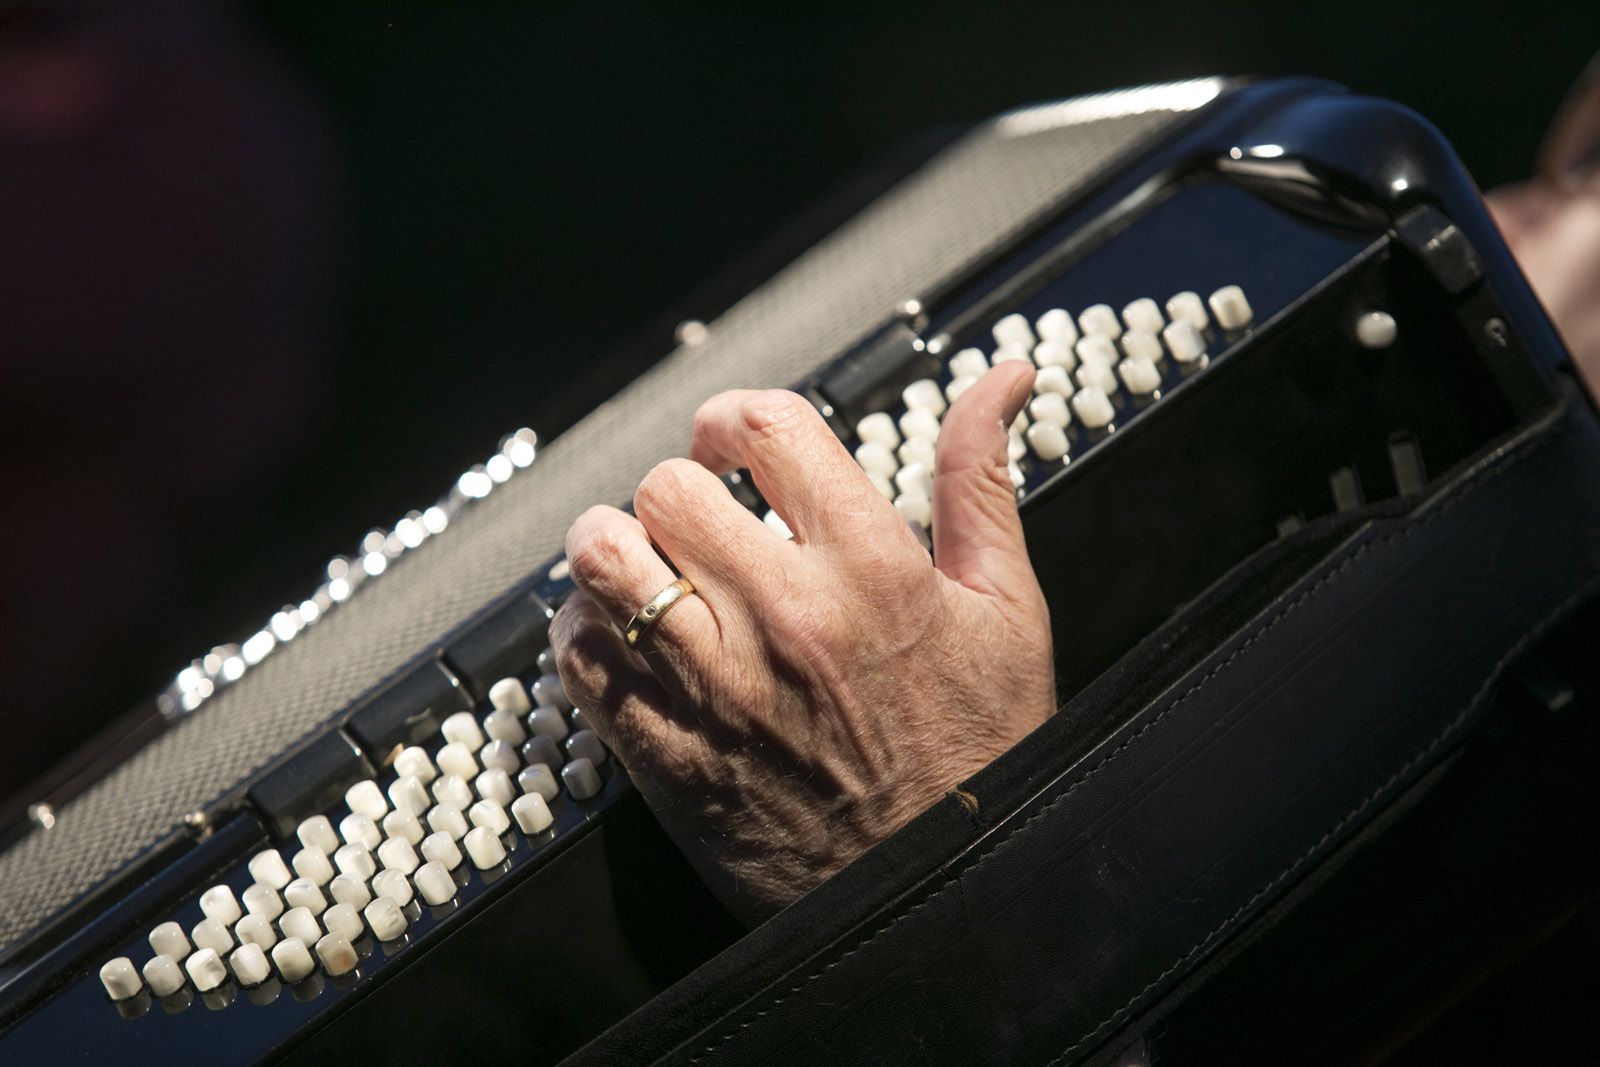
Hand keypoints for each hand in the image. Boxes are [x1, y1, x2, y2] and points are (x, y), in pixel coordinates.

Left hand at [550, 361, 1054, 922]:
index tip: (733, 446)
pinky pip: (578, 658)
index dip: (732, 419)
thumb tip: (1001, 379)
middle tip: (694, 518)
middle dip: (677, 488)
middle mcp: (786, 616)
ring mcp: (717, 688)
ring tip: (645, 567)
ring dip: (614, 551)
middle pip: (666, 485)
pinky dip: (586, 635)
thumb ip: (981, 481)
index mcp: (872, 567)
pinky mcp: (667, 755)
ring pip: (602, 560)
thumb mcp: (1008, 607)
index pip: (764, 427)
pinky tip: (628, 642)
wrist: (941, 896)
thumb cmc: (978, 751)